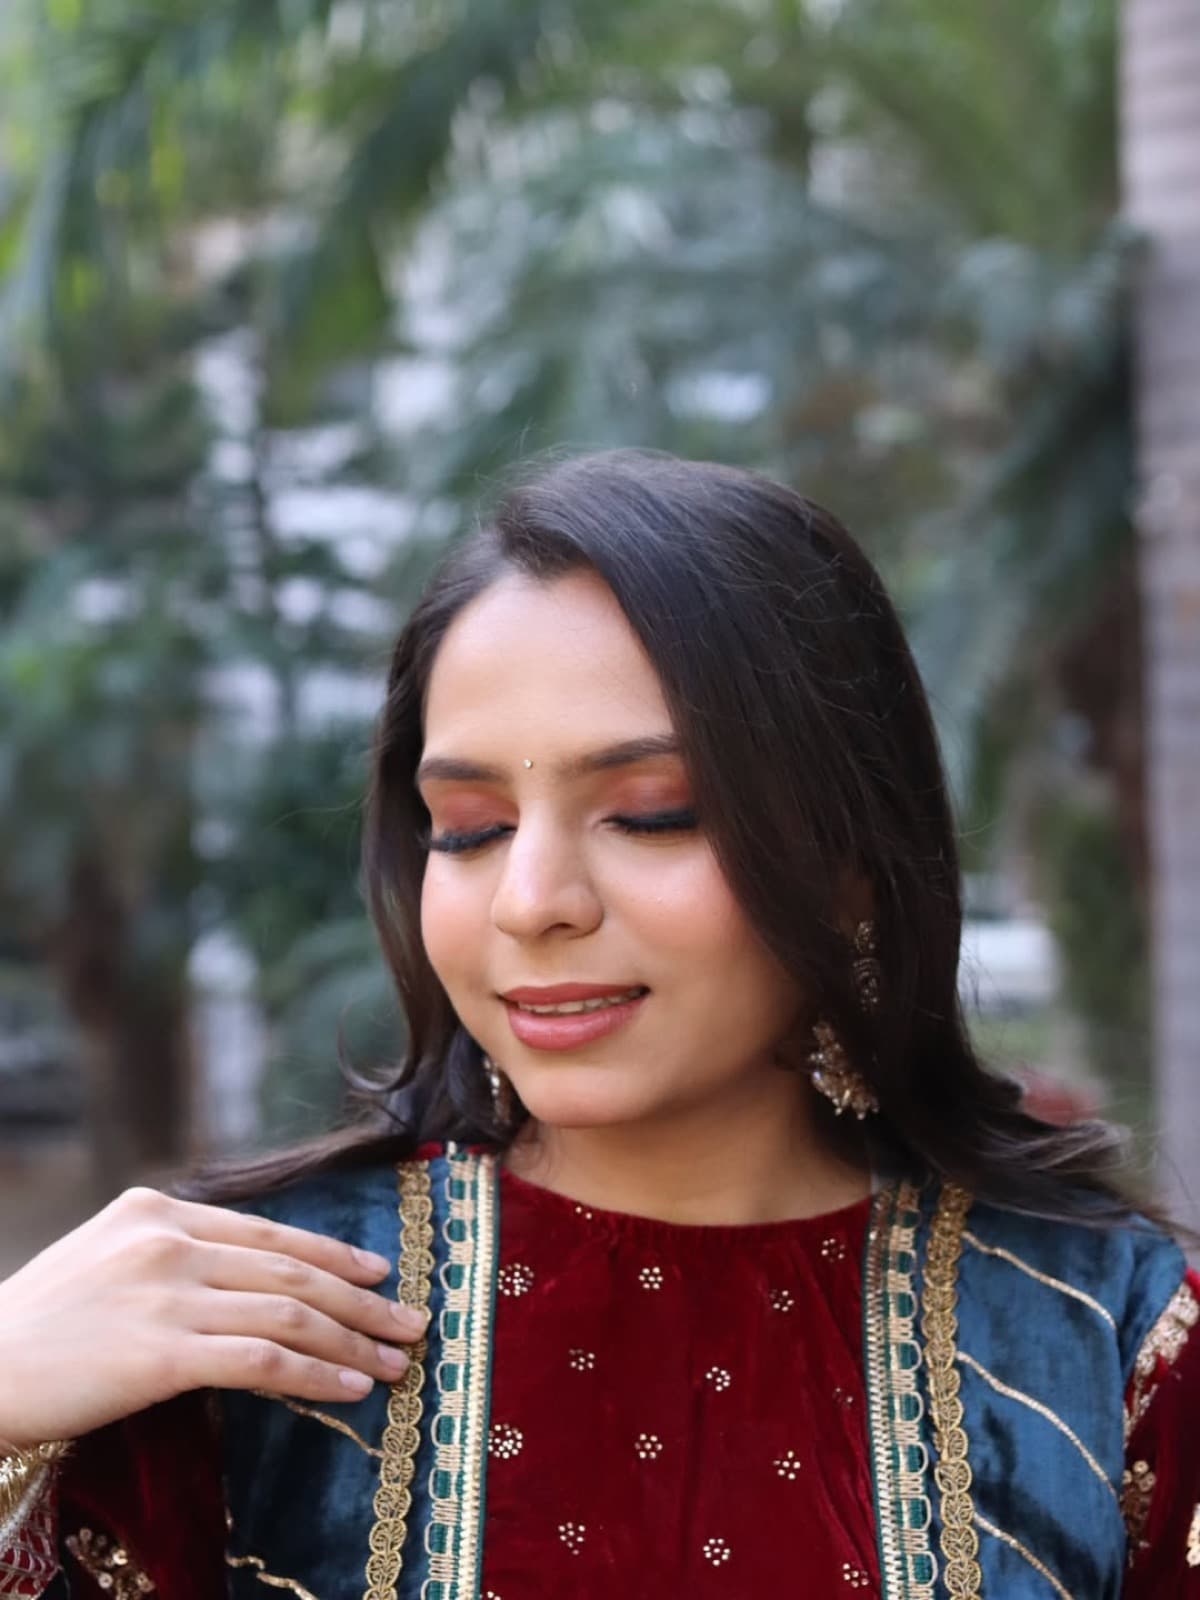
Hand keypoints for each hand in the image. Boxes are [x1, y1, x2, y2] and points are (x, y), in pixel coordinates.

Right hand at [0, 1186, 424, 1450]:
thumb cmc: (42, 1323)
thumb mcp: (108, 1258)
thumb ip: (177, 1253)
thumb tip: (254, 1278)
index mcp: (159, 1209)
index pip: (271, 1233)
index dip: (334, 1254)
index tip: (378, 1274)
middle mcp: (171, 1241)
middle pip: (293, 1271)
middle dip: (363, 1300)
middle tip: (411, 1322)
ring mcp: (168, 1294)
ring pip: (290, 1315)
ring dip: (353, 1341)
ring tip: (395, 1362)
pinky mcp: (162, 1353)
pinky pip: (262, 1362)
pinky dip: (315, 1374)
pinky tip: (349, 1388)